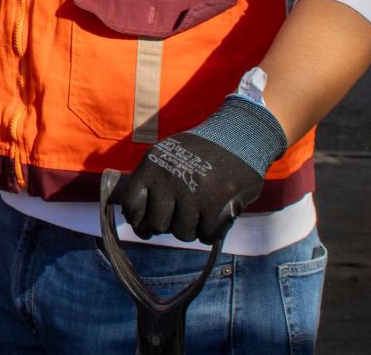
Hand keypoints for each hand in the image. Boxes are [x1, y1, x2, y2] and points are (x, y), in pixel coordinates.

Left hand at [112, 95, 287, 243]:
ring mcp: (193, 192)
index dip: (138, 221)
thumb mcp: (168, 155)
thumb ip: (152, 181)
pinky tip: (214, 218)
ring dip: (192, 229)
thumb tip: (137, 220)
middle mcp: (169, 178)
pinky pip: (207, 234)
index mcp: (153, 165)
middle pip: (158, 224)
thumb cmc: (201, 151)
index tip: (147, 227)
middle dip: (169, 226)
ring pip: (183, 233)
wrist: (239, 136)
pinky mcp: (216, 204)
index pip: (131, 204)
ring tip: (199, 215)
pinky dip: (211, 232)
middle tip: (180, 217)